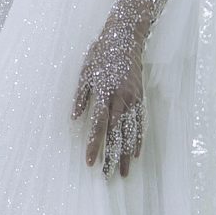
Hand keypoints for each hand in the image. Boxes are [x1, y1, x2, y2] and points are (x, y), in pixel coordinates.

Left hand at [71, 15, 147, 177]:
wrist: (126, 38)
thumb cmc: (101, 55)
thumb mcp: (85, 72)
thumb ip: (81, 97)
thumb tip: (74, 118)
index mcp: (104, 93)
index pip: (98, 125)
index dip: (94, 144)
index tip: (90, 162)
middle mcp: (121, 99)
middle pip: (116, 134)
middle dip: (112, 156)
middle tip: (108, 175)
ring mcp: (133, 100)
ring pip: (130, 132)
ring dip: (127, 154)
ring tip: (124, 172)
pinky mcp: (141, 98)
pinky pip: (140, 123)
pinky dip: (138, 140)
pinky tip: (136, 153)